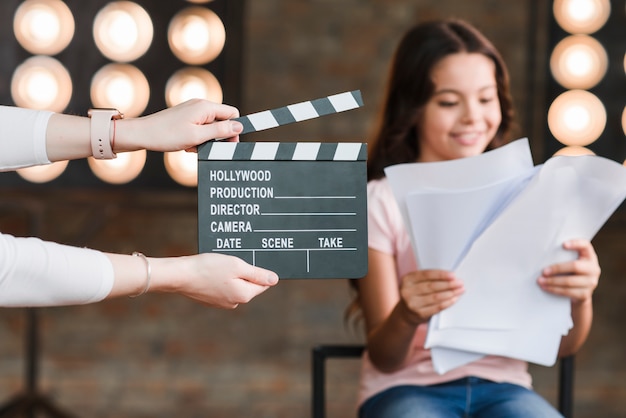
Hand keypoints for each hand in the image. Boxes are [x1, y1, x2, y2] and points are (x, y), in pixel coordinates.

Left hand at [118, 99, 243, 152]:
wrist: (142, 134)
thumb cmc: (167, 135)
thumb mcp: (197, 136)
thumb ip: (220, 131)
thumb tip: (239, 127)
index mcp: (205, 107)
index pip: (232, 114)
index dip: (234, 130)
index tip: (228, 144)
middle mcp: (200, 105)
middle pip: (222, 121)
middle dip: (218, 137)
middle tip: (208, 148)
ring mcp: (192, 111)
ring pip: (211, 126)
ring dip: (207, 139)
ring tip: (193, 147)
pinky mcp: (186, 117)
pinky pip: (200, 128)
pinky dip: (198, 138)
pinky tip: (187, 145)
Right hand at [157, 253, 278, 308]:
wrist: (180, 275)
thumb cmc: (208, 268)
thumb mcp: (237, 266)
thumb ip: (257, 274)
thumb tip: (274, 280)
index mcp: (244, 295)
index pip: (263, 283)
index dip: (258, 270)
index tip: (247, 261)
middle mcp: (235, 302)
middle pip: (249, 284)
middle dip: (243, 272)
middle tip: (230, 261)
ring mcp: (222, 303)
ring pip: (235, 285)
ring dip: (231, 274)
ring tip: (219, 265)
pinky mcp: (211, 300)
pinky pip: (223, 286)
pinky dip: (220, 278)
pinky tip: (211, 270)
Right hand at [398, 269, 463, 324]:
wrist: (406, 313)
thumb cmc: (415, 294)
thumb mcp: (416, 283)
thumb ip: (429, 279)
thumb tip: (450, 277)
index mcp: (407, 279)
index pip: (426, 275)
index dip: (441, 274)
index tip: (453, 275)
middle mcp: (407, 291)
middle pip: (432, 286)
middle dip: (448, 284)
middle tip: (459, 283)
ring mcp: (412, 304)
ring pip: (435, 297)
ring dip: (450, 293)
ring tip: (459, 290)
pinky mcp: (419, 314)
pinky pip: (436, 307)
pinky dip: (447, 303)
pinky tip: (454, 299)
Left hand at [538, 239, 599, 304]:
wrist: (579, 292)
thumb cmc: (570, 271)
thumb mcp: (570, 261)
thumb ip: (563, 256)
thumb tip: (543, 254)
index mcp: (589, 256)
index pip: (586, 246)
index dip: (576, 244)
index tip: (563, 245)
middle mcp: (593, 268)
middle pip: (575, 266)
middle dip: (557, 268)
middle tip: (543, 271)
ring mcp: (591, 282)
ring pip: (570, 282)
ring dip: (552, 281)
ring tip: (540, 280)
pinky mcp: (585, 294)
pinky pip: (568, 292)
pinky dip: (554, 290)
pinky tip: (545, 287)